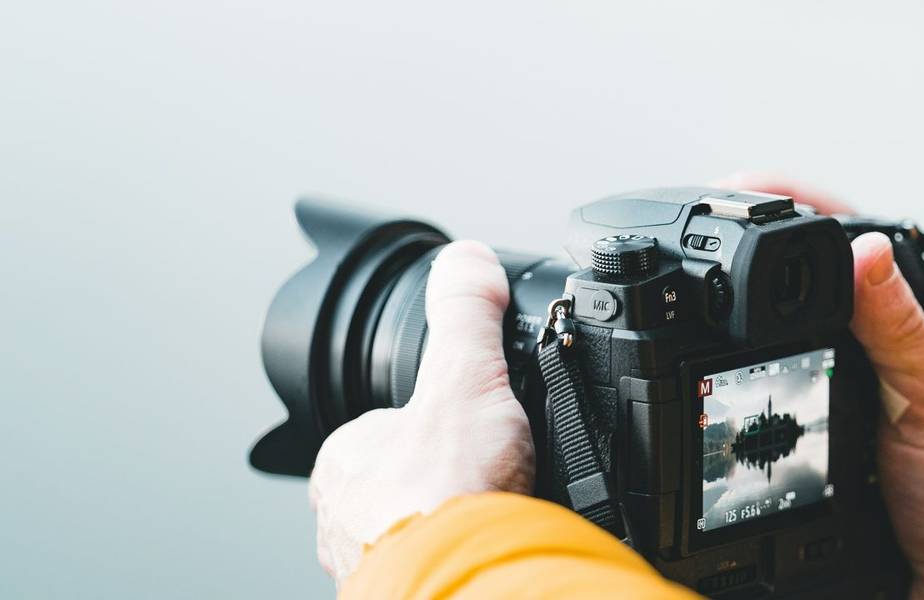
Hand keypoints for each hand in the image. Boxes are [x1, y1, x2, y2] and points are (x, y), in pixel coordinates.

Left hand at [308, 241, 533, 583]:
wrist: (467, 580)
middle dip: (446, 477)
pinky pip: (436, 563)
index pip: (385, 426)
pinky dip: (463, 551)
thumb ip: (466, 317)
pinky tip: (490, 545)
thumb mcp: (466, 378)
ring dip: (452, 520)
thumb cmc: (446, 498)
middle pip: (404, 479)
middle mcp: (344, 517)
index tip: (470, 428)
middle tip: (489, 475)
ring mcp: (368, 563)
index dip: (437, 421)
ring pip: (415, 528)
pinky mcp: (402, 594)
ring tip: (493, 514)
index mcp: (347, 459)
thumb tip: (466, 260)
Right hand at [713, 174, 923, 597]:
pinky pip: (757, 382)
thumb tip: (866, 254)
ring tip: (686, 293)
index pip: (839, 232)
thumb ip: (902, 329)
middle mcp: (863, 333)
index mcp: (899, 308)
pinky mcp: (807, 419)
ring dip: (727, 313)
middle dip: (740, 250)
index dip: (788, 203)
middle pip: (793, 271)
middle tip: (691, 234)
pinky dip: (724, 374)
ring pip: (768, 326)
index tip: (737, 188)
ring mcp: (832, 374)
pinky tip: (700, 370)